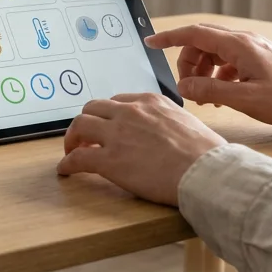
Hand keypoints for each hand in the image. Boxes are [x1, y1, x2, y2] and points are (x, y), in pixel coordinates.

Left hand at [56, 92, 225, 205]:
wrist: (205, 170)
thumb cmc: (205, 153)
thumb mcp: (186, 122)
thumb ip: (167, 122)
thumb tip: (165, 134)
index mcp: (149, 101)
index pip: (118, 101)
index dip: (108, 115)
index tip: (106, 126)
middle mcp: (130, 112)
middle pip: (93, 108)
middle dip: (86, 122)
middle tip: (85, 137)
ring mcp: (117, 134)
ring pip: (80, 125)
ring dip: (72, 138)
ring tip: (71, 150)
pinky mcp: (109, 160)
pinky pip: (78, 157)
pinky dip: (68, 163)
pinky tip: (66, 171)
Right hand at [147, 24, 271, 126]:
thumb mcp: (245, 99)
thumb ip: (210, 90)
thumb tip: (184, 87)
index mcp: (239, 46)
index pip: (195, 33)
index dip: (170, 37)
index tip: (152, 42)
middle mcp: (244, 41)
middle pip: (202, 43)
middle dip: (188, 63)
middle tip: (188, 89)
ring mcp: (251, 48)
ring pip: (213, 53)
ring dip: (202, 71)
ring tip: (205, 97)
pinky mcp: (257, 58)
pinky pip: (227, 61)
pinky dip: (217, 75)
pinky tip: (220, 94)